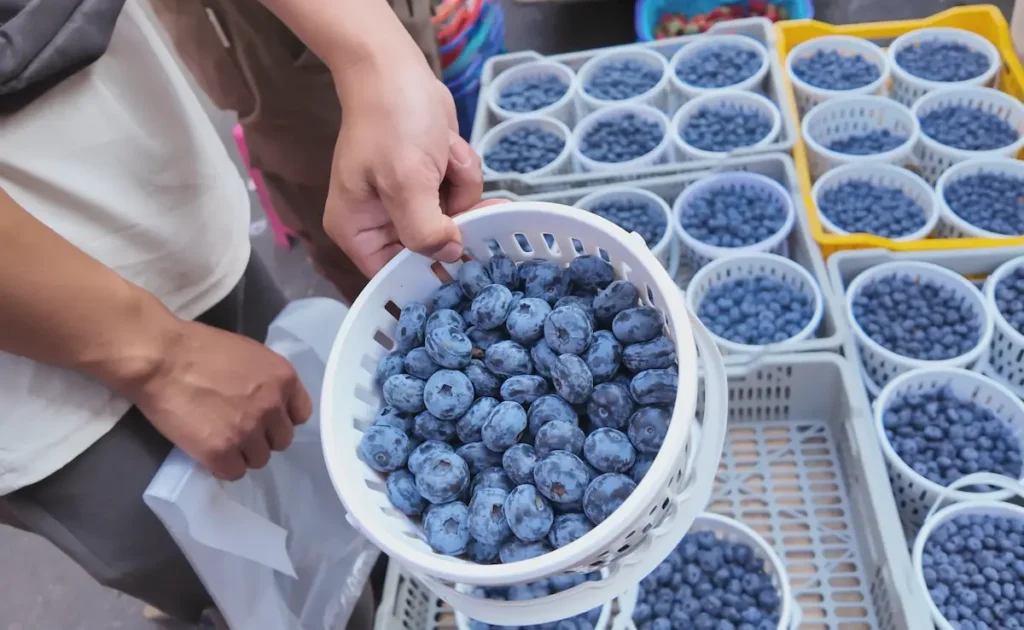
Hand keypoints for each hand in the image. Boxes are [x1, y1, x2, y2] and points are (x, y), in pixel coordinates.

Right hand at [125, 319, 312, 480]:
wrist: (161, 359)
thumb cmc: (199, 347)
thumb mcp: (249, 354)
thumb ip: (266, 381)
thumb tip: (269, 401)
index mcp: (283, 379)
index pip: (300, 414)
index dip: (281, 418)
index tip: (265, 419)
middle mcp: (272, 407)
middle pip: (281, 440)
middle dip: (262, 437)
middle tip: (236, 429)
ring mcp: (248, 431)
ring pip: (259, 460)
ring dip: (242, 453)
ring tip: (219, 440)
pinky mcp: (221, 451)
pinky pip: (233, 473)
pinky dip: (221, 466)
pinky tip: (208, 452)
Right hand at [325, 52, 483, 277]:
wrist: (396, 68)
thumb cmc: (389, 121)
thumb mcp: (406, 181)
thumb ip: (425, 230)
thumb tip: (450, 255)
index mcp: (358, 231)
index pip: (392, 275)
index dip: (427, 275)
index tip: (461, 269)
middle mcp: (381, 222)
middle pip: (431, 250)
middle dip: (454, 218)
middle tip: (467, 198)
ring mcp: (409, 203)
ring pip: (455, 221)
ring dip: (460, 188)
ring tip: (444, 155)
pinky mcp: (432, 184)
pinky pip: (462, 196)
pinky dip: (461, 171)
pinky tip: (448, 147)